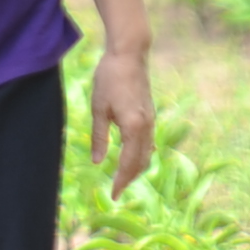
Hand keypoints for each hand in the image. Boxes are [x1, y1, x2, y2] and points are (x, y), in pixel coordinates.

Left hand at [87, 44, 154, 190]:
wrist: (129, 55)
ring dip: (136, 168)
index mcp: (134, 126)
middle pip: (141, 161)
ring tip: (122, 179)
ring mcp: (151, 120)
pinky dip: (141, 154)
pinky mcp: (150, 114)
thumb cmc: (110, 78)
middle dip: (130, 178)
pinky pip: (148, 141)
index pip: (129, 162)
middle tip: (116, 192)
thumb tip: (98, 162)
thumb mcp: (98, 108)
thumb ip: (99, 137)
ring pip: (147, 152)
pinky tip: (132, 158)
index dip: (121, 180)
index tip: (113, 194)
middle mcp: (147, 126)